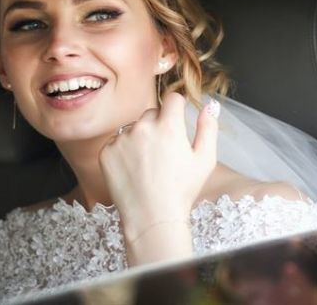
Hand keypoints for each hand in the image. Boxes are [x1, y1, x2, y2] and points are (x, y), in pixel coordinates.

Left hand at [99, 93, 219, 238]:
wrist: (152, 218)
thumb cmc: (181, 191)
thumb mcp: (205, 159)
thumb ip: (209, 128)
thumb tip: (210, 105)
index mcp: (169, 126)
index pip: (172, 98)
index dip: (177, 108)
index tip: (177, 121)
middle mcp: (142, 127)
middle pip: (152, 113)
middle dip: (159, 125)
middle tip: (164, 152)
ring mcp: (121, 139)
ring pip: (133, 127)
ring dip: (140, 137)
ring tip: (148, 164)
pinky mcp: (106, 152)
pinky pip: (116, 142)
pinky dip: (124, 151)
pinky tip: (134, 170)